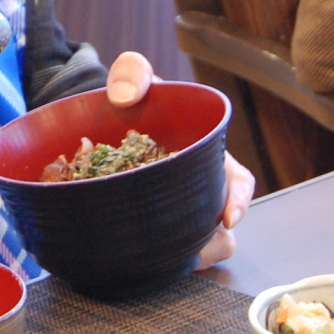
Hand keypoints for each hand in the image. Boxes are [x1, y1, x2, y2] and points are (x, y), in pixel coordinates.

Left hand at [102, 51, 252, 269]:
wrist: (95, 121)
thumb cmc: (130, 101)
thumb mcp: (134, 79)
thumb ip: (133, 73)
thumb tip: (124, 95)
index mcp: (207, 156)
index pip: (238, 183)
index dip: (238, 201)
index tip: (229, 218)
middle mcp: (198, 188)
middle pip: (221, 229)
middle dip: (211, 243)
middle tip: (190, 253)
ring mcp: (176, 210)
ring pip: (196, 246)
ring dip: (186, 256)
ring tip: (161, 259)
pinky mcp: (152, 227)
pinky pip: (164, 252)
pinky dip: (156, 258)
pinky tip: (134, 258)